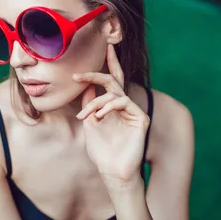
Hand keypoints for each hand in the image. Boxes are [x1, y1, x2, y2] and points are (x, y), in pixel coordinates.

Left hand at [73, 44, 149, 184]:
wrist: (112, 172)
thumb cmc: (102, 151)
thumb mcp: (90, 122)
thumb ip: (89, 102)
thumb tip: (85, 84)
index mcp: (113, 105)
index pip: (113, 80)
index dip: (110, 63)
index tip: (106, 48)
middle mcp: (125, 105)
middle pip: (114, 80)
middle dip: (97, 73)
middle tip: (80, 75)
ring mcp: (134, 111)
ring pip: (114, 92)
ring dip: (95, 102)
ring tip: (86, 116)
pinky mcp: (141, 118)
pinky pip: (124, 102)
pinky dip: (108, 107)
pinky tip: (99, 117)